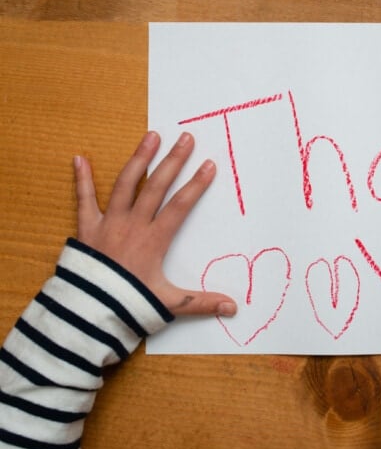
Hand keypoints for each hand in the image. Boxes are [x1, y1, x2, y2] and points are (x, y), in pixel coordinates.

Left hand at [74, 131, 236, 316]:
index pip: (180, 205)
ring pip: (125, 184)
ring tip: (151, 136)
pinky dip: (82, 179)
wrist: (87, 312)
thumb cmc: (128, 305)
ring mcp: (108, 223)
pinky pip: (83, 199)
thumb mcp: (168, 304)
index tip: (209, 165)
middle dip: (173, 160)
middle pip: (156, 186)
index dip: (196, 185)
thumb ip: (201, 302)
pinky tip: (80, 158)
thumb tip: (232, 308)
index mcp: (154, 240)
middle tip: (185, 138)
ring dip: (139, 159)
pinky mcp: (87, 228)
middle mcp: (132, 225)